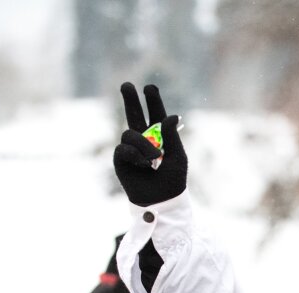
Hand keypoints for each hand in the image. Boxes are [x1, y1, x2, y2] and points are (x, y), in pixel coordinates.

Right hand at [113, 83, 187, 206]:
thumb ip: (172, 136)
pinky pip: (123, 148)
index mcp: (160, 137)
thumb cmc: (173, 181)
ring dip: (143, 144)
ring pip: (130, 133)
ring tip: (154, 159)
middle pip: (133, 114)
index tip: (150, 88)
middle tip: (127, 85)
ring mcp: (131, 149)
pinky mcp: (121, 159)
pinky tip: (144, 165)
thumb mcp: (178, 157)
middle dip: (130, 99)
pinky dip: (135, 155)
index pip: (156, 115)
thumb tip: (171, 115)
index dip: (153, 101)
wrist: (161, 201)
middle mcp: (144, 140)